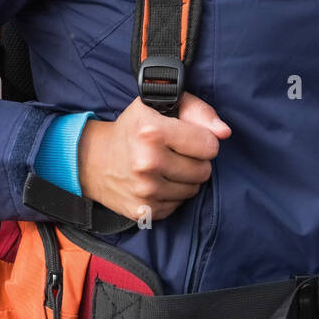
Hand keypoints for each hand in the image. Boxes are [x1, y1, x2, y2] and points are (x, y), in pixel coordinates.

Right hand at [78, 91, 230, 222]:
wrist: (94, 160)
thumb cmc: (133, 128)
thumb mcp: (159, 106)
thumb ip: (197, 111)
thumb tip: (224, 132)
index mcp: (152, 132)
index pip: (210, 145)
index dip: (203, 139)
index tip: (188, 137)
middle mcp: (147, 163)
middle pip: (204, 170)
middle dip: (195, 160)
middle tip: (175, 152)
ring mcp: (145, 191)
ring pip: (194, 190)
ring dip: (185, 178)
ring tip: (166, 166)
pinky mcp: (144, 212)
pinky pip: (179, 205)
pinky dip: (173, 194)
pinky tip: (158, 182)